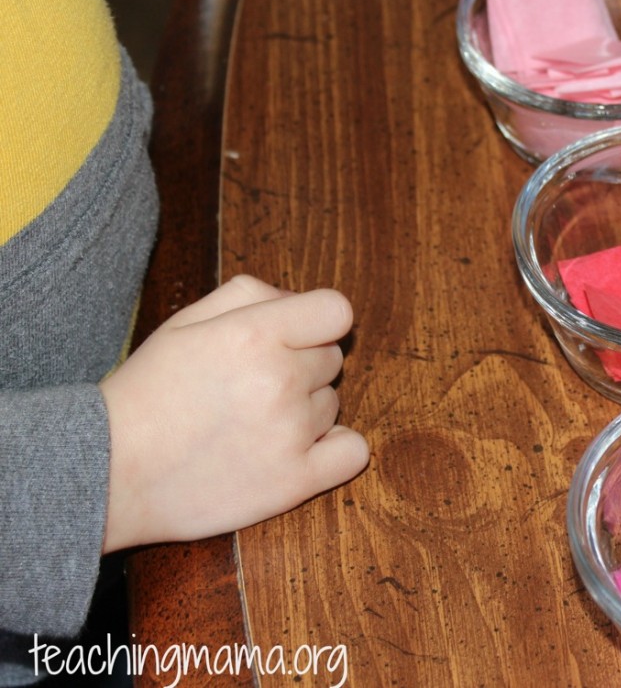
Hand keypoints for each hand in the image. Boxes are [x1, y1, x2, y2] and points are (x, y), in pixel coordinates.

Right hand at [99, 275, 368, 551]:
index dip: (316, 322)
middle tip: (252, 386)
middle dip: (301, 365)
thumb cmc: (150, 392)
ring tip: (252, 423)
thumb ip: (252, 295)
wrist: (110, 470)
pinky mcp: (295, 482)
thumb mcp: (186, 320)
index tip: (294, 337)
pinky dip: (336, 450)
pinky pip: (353, 453)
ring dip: (306, 409)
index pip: (336, 310)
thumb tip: (301, 303)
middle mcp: (279, 380)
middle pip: (331, 358)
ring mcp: (291, 433)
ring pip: (333, 403)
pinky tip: (301, 449)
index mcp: (254, 334)